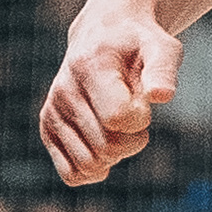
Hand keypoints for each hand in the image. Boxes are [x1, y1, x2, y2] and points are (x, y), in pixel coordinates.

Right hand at [46, 6, 177, 187]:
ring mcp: (52, 111)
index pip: (118, 118)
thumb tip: (161, 95)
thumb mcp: (161, 48)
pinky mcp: (47, 128)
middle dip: (134, 139)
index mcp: (89, 66)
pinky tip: (105, 147)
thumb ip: (163, 70)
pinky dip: (95, 171)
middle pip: (107, 147)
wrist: (103, 36)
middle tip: (136, 113)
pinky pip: (72, 175)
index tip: (143, 100)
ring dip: (116, 154)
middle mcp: (64, 90)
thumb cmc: (139, 45)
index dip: (141, 118)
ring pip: (91, 165)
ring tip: (119, 125)